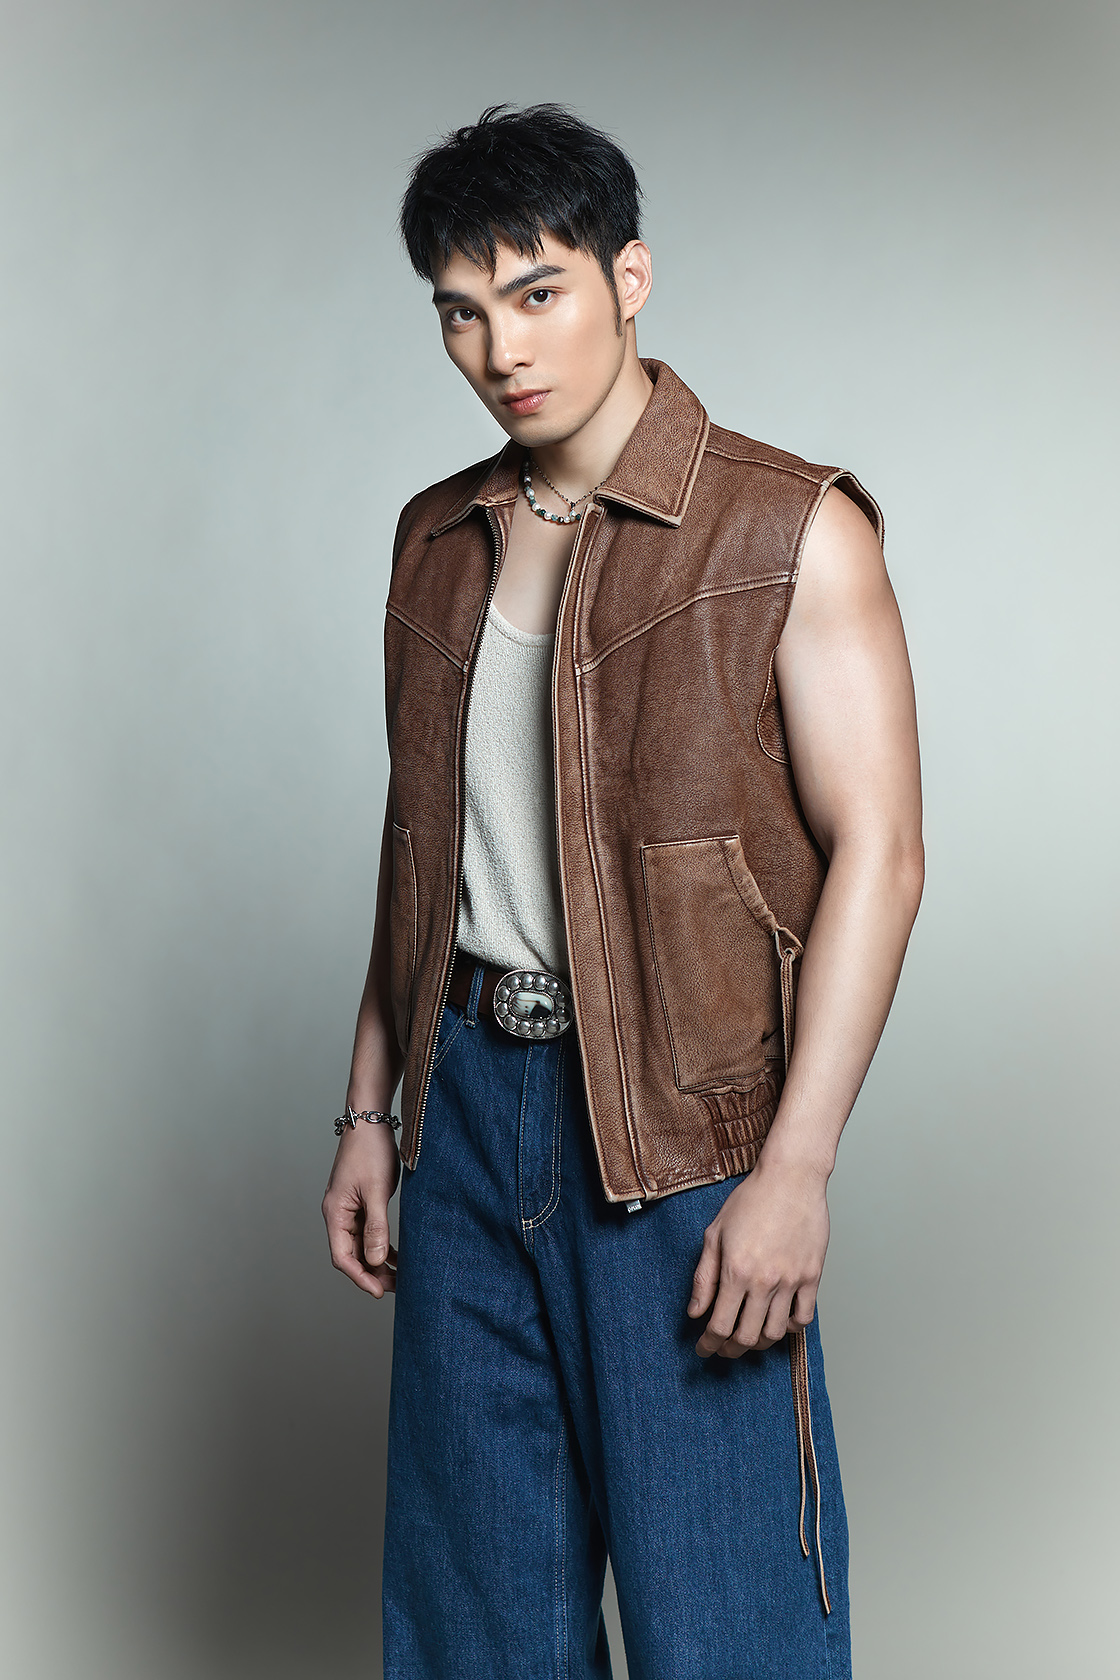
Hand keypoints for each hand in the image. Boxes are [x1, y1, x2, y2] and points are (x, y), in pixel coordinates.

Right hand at [321, 1120, 401, 1297]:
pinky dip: (379, 1245)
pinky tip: (395, 1255)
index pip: (343, 1257)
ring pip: (360, 1245)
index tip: (378, 1292)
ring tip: (398, 1275)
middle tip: (395, 1286)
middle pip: (350, 1254)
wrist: (370, 1120)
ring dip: (376, 1261)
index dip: (360, 1277)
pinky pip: (367, 1231)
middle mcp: (338, 1213)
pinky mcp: (360, 1202)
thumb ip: (376, 1227)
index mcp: (335, 1213)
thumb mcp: (377, 1191)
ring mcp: (348, 1208)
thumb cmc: (370, 1151)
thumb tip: (376, 1261)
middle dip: (371, 1273)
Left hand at [686, 1158, 829, 1356]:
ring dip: (759, 1342)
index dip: (709, 1344)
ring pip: (776, 1333)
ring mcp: (791, 1281)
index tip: (703, 1349)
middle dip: (730, 1350)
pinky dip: (791, 1328)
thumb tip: (695, 1312)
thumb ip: (704, 1277)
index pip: (719, 1325)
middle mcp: (764, 1281)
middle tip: (723, 1350)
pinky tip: (780, 1321)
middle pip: (747, 1337)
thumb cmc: (751, 1200)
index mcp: (735, 1271)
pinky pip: (804, 1318)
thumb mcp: (715, 1234)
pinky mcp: (812, 1276)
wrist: (790, 1178)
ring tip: (749, 1337)